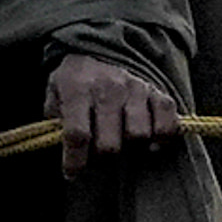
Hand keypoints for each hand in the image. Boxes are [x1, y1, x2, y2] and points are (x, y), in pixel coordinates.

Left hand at [51, 51, 180, 173]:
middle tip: (98, 154)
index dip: (75, 160)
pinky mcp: (158, 93)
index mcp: (78, 88)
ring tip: (122, 142)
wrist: (102, 48)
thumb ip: (54, 118)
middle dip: (102, 156)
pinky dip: (161, 138)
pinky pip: (166, 125)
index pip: (77, 134)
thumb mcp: (55, 91)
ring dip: (131, 147)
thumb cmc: (77, 79)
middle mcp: (108, 88)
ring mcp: (136, 89)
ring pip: (138, 136)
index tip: (71, 173)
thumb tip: (61, 147)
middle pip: (110, 143)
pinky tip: (149, 140)